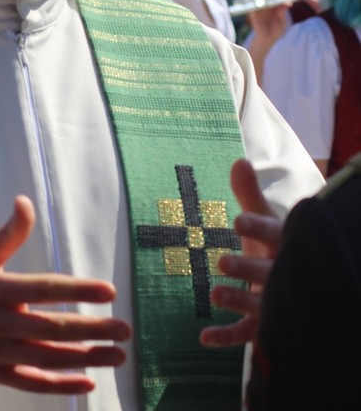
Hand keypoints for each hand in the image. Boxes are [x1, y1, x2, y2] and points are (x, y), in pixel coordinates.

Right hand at [0, 195, 130, 393]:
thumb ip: (10, 233)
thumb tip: (24, 201)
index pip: (42, 289)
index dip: (76, 289)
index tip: (108, 290)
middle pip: (50, 328)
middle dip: (91, 329)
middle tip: (124, 329)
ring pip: (45, 359)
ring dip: (84, 359)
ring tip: (118, 355)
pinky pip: (31, 383)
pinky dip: (60, 386)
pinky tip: (89, 382)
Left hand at [199, 159, 281, 348]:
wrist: (295, 275)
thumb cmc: (273, 241)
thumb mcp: (262, 216)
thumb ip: (248, 193)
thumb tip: (239, 161)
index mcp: (283, 243)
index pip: (274, 234)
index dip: (258, 228)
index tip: (238, 220)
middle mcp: (282, 274)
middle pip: (268, 274)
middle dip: (247, 269)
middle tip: (221, 261)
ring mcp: (275, 302)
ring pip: (260, 307)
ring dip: (238, 302)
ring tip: (214, 293)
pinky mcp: (264, 325)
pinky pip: (247, 335)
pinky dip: (227, 337)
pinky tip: (203, 337)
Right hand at [246, 0, 290, 40]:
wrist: (266, 39)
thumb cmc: (276, 30)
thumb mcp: (282, 22)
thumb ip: (283, 13)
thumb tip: (287, 3)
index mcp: (277, 4)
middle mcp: (268, 2)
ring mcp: (260, 6)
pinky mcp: (253, 11)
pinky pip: (254, 3)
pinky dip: (258, 1)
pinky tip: (262, 3)